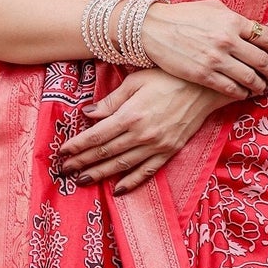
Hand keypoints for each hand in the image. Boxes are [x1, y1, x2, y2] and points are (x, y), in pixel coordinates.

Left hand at [56, 68, 227, 193]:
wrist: (205, 87)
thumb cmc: (168, 77)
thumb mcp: (136, 81)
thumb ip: (111, 101)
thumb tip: (88, 114)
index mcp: (131, 115)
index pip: (97, 135)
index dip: (77, 145)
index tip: (62, 152)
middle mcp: (142, 134)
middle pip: (105, 153)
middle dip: (82, 162)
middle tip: (64, 171)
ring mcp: (157, 146)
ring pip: (122, 165)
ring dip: (100, 174)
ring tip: (82, 181)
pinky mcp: (169, 151)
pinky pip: (147, 171)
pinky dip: (131, 182)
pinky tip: (117, 190)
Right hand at [140, 0, 267, 97]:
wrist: (152, 29)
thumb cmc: (183, 16)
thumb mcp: (213, 7)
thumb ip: (236, 18)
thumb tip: (260, 28)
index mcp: (232, 20)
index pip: (267, 37)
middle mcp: (227, 40)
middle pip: (263, 60)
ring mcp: (216, 59)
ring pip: (250, 77)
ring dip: (261, 85)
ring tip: (263, 87)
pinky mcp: (203, 74)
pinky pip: (231, 88)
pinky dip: (242, 92)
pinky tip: (244, 93)